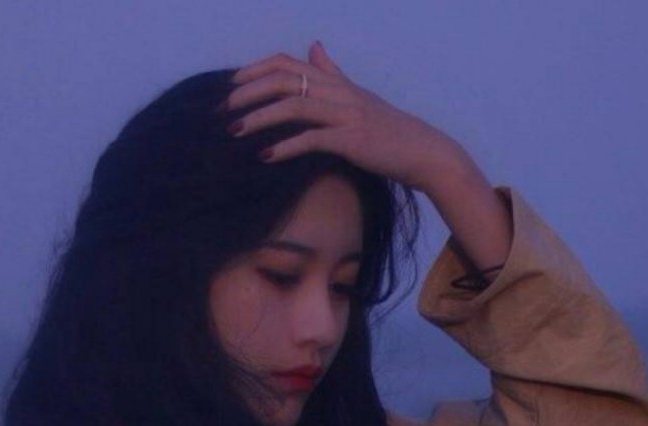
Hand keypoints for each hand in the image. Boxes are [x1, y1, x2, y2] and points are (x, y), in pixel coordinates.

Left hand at [225, 41, 469, 195]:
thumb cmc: (389, 131)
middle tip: (222, 110)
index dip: (254, 70)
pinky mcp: (352, 140)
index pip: (287, 63)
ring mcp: (346, 114)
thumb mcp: (358, 96)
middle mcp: (339, 92)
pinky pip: (312, 139)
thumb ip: (333, 73)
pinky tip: (265, 156)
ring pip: (294, 105)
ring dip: (259, 118)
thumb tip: (314, 47)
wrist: (425, 153)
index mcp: (336, 82)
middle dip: (247, 92)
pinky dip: (286, 147)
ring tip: (234, 132)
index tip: (230, 86)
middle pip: (284, 79)